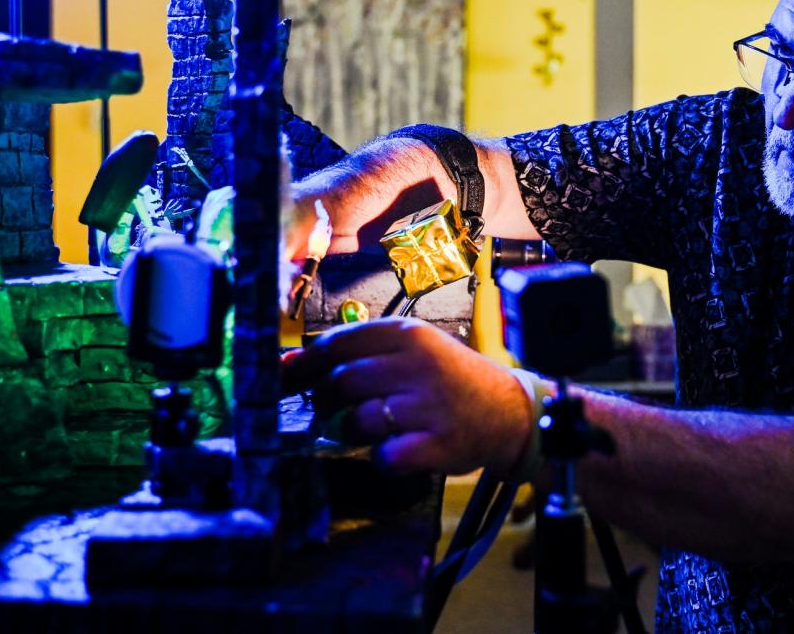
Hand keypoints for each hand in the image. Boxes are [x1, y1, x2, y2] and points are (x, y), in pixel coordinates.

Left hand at [281, 318, 532, 475]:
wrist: (508, 410)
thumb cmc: (449, 380)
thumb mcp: (412, 350)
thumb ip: (358, 353)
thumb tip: (288, 364)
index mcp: (408, 334)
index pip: (338, 344)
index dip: (303, 366)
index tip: (285, 381)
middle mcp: (418, 363)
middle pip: (341, 382)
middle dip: (324, 403)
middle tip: (328, 412)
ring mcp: (430, 404)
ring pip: (358, 420)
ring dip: (351, 431)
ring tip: (365, 431)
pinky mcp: (439, 442)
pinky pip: (386, 456)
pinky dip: (382, 458)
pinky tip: (394, 451)